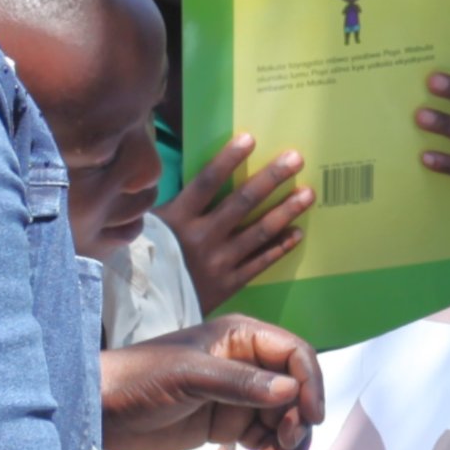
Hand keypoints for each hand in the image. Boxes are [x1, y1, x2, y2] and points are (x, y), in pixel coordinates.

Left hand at [100, 315, 324, 449]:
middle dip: (299, 421)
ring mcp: (237, 396)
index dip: (310, 383)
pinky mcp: (226, 424)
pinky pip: (264, 439)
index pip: (295, 355)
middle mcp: (246, 364)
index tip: (311, 417)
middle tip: (286, 446)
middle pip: (296, 391)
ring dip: (288, 445)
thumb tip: (290, 391)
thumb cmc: (139, 380)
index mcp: (240, 338)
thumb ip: (240, 383)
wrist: (98, 413)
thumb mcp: (190, 377)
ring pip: (284, 419)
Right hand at [158, 134, 312, 300]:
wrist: (142, 310)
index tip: (250, 139)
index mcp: (177, 220)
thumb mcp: (148, 228)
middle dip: (271, 178)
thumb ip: (172, 207)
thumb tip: (197, 182)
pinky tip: (297, 233)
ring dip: (286, 210)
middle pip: (242, 202)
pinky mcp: (228, 284)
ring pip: (258, 232)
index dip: (228, 160)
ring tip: (308, 193)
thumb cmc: (143, 262)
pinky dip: (280, 247)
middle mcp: (201, 238)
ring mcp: (218, 262)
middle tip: (296, 159)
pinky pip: (260, 263)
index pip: (207, 182)